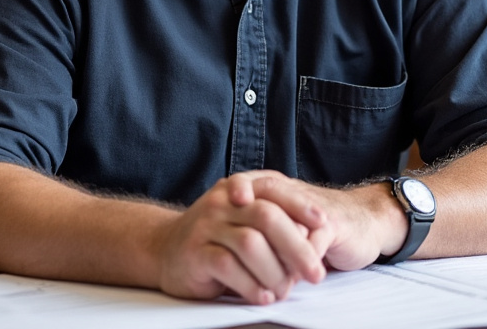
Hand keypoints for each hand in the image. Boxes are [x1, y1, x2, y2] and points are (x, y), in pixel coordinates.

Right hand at [154, 170, 331, 303]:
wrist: (163, 248)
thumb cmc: (214, 236)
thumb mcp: (242, 220)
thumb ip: (272, 223)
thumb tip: (312, 241)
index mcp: (238, 189)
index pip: (274, 190)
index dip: (301, 206)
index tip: (324, 224)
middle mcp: (222, 203)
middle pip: (267, 217)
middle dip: (296, 247)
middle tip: (316, 272)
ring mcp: (207, 226)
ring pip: (250, 243)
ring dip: (274, 271)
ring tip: (285, 290)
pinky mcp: (195, 254)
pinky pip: (228, 267)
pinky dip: (251, 285)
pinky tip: (263, 296)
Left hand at [243, 175, 400, 271]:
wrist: (365, 221)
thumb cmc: (318, 225)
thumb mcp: (287, 221)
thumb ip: (261, 229)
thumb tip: (228, 253)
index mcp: (279, 188)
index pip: (251, 181)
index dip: (237, 190)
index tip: (224, 204)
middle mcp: (294, 193)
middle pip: (268, 200)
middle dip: (253, 227)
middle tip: (237, 251)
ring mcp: (313, 208)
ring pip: (288, 226)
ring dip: (278, 256)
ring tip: (271, 282)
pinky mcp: (333, 225)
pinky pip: (313, 242)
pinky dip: (301, 262)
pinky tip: (297, 278)